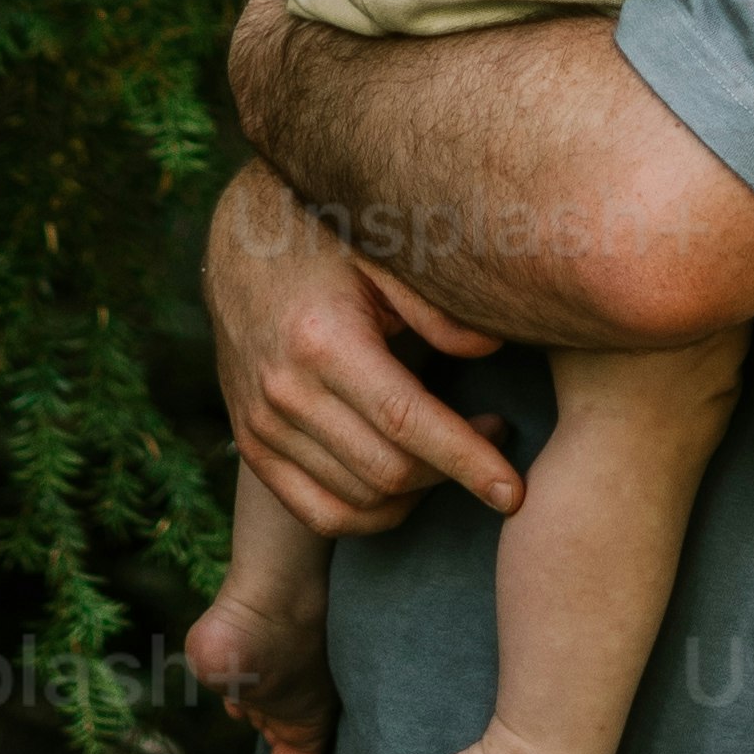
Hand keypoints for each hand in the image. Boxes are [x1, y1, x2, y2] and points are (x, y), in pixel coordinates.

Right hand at [201, 151, 525, 543]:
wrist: (241, 239)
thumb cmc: (327, 238)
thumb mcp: (384, 253)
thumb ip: (437, 306)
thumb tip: (491, 350)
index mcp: (323, 341)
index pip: (406, 423)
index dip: (466, 461)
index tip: (512, 491)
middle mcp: (285, 391)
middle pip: (386, 472)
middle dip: (452, 474)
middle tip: (495, 435)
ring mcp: (261, 424)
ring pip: (357, 500)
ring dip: (418, 493)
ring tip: (453, 452)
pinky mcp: (251, 444)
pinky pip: (317, 512)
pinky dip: (370, 516)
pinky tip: (407, 486)